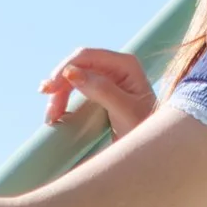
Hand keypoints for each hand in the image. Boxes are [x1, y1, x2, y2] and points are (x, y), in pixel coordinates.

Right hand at [38, 47, 156, 141]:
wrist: (157, 150)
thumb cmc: (147, 128)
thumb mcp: (125, 111)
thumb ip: (101, 90)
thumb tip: (71, 72)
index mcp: (125, 64)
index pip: (86, 56)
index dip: (64, 69)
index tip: (50, 90)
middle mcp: (116, 68)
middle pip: (76, 66)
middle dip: (59, 85)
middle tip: (49, 110)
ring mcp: (108, 80)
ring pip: (73, 79)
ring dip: (59, 96)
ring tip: (51, 118)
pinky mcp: (101, 94)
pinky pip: (77, 91)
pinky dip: (64, 102)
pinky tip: (57, 115)